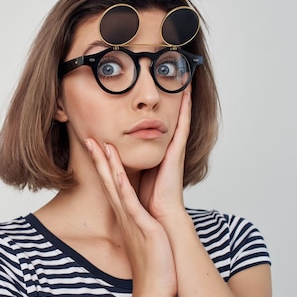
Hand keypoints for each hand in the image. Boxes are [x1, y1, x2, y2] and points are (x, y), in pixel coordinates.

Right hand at [84, 137, 176, 295]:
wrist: (155, 287)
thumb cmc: (152, 263)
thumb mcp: (143, 234)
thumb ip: (138, 222)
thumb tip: (138, 215)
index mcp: (126, 213)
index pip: (111, 184)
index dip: (103, 164)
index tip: (97, 145)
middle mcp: (124, 213)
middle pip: (107, 180)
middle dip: (98, 158)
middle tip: (88, 137)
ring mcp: (130, 219)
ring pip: (115, 187)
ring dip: (106, 165)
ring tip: (99, 145)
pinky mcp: (140, 226)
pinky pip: (128, 203)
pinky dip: (121, 187)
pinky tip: (115, 172)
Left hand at [139, 88, 191, 219]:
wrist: (161, 217)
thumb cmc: (147, 202)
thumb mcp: (133, 177)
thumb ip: (126, 165)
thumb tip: (111, 153)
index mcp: (156, 156)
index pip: (157, 129)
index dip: (158, 113)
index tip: (157, 95)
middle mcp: (167, 151)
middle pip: (169, 121)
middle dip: (173, 102)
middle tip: (175, 79)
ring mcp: (174, 152)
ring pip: (178, 120)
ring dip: (181, 101)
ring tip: (183, 80)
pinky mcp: (177, 155)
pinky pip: (181, 128)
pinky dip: (184, 112)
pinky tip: (185, 96)